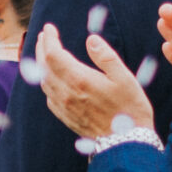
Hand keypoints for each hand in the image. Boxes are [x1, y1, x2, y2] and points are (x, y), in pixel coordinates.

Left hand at [35, 24, 154, 143]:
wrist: (125, 143)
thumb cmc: (130, 109)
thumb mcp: (125, 78)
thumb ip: (106, 57)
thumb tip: (91, 39)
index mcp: (79, 80)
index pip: (54, 55)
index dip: (49, 40)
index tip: (49, 28)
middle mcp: (66, 93)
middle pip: (44, 66)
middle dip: (41, 48)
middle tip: (44, 36)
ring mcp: (63, 106)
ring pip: (44, 81)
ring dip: (41, 63)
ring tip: (45, 52)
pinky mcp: (64, 116)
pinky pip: (49, 95)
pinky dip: (46, 81)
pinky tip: (52, 77)